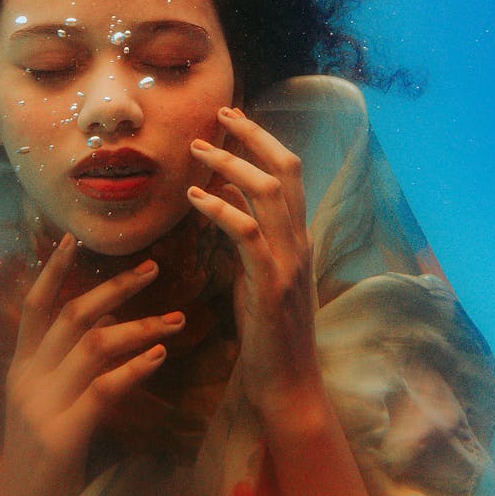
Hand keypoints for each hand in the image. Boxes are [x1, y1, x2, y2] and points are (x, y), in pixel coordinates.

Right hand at [0, 234, 185, 495]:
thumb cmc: (43, 460)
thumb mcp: (45, 404)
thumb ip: (66, 366)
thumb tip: (105, 325)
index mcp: (20, 367)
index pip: (35, 306)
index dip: (53, 271)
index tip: (72, 238)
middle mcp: (27, 378)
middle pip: (74, 315)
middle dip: (116, 287)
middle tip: (153, 268)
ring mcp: (42, 405)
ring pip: (95, 345)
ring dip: (140, 327)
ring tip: (176, 319)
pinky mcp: (63, 434)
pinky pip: (104, 388)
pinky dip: (134, 367)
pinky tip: (159, 356)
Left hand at [187, 108, 319, 419]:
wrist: (287, 381)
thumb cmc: (267, 328)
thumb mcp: (255, 270)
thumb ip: (247, 232)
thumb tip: (228, 193)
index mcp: (297, 236)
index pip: (288, 172)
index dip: (262, 140)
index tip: (232, 117)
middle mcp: (299, 241)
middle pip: (284, 170)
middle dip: (252, 136)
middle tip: (219, 114)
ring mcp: (289, 260)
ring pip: (267, 193)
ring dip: (231, 165)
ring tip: (197, 151)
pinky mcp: (271, 283)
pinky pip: (247, 233)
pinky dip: (220, 208)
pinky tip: (194, 197)